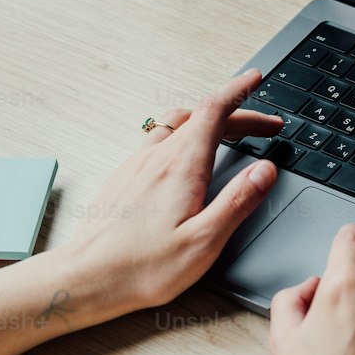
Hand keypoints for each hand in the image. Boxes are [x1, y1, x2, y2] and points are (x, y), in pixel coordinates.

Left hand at [68, 67, 281, 313]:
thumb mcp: (205, 241)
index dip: (239, 89)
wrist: (88, 277)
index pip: (215, 110)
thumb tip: (265, 170)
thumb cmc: (143, 267)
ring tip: (230, 132)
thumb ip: (238, 201)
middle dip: (238, 113)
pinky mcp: (125, 176)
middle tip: (265, 126)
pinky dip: (185, 134)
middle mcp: (158, 157)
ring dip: (209, 120)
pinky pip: (158, 138)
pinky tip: (188, 154)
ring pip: (178, 124)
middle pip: (202, 116)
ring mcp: (137, 164)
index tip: (254, 78)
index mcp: (182, 167)